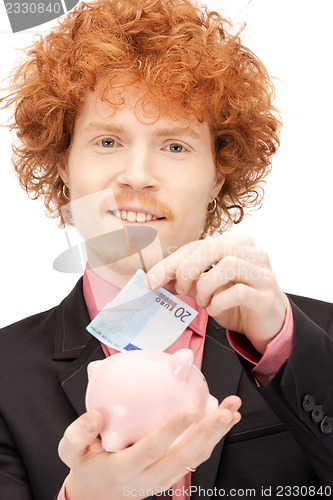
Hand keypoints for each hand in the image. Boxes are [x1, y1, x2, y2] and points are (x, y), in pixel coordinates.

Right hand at [58, 396, 240, 499]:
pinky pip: (195, 459)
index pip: (152, 450)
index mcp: (124, 469)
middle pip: (184, 456)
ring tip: (233, 410)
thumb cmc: (87, 469)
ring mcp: (163, 479)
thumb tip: (95, 416)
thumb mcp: (71, 454)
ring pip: (196, 459)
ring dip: (216, 435)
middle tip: (227, 410)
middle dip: (209, 433)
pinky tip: (222, 420)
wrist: (97, 497)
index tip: (190, 410)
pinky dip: (212, 440)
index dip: (172, 431)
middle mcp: (149, 477)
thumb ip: (77, 435)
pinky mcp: (171, 475)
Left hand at [145, 235, 286, 353]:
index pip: (197, 245)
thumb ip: (185, 279)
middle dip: (187, 269)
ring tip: (204, 301)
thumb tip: (154, 277)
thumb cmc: (236, 302)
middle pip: (212, 248)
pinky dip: (219, 301)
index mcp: (236, 244)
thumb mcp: (206, 287)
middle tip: (181, 290)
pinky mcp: (266, 296)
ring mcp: (262, 273)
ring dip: (206, 286)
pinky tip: (215, 309)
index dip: (170, 262)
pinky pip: (238, 292)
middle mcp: (253, 253)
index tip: (150, 280)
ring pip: (227, 265)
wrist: (266, 325)